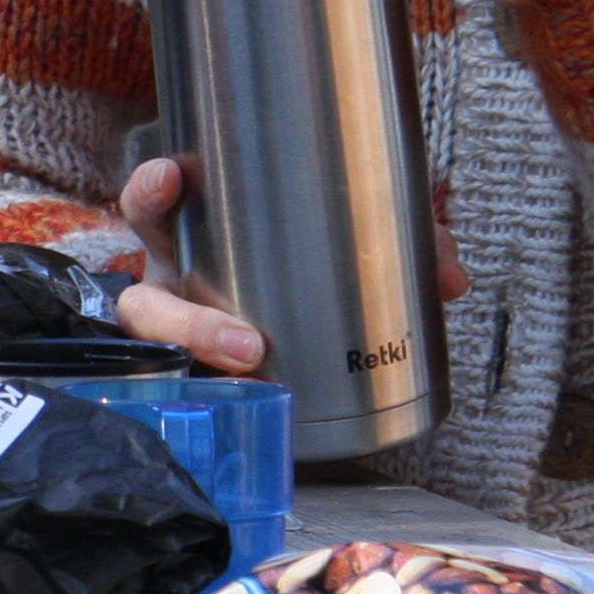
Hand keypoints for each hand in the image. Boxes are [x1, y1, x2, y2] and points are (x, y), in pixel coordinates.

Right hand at [107, 156, 468, 375]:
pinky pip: (199, 406)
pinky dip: (226, 411)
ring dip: (204, 377)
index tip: (174, 176)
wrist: (324, 354)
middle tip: (244, 344)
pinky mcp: (207, 394)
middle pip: (144, 305)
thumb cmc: (318, 273)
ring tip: (256, 385)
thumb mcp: (359, 244)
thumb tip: (450, 277)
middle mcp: (177, 296)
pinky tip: (259, 417)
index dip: (152, 192)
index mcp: (197, 243)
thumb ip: (405, 243)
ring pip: (164, 367)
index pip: (153, 211)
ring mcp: (185, 351)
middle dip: (180, 321)